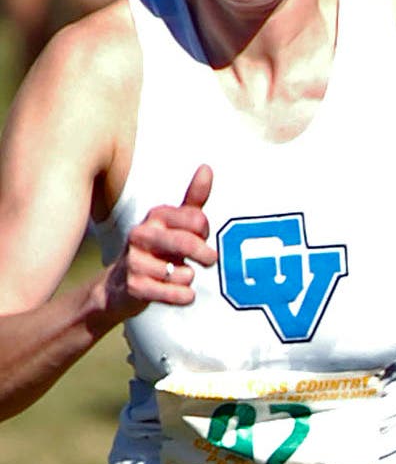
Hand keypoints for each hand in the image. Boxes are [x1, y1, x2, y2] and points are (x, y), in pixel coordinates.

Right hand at [101, 164, 213, 321]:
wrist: (117, 286)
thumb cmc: (155, 250)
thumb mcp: (172, 223)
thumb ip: (193, 201)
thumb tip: (207, 167)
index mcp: (155, 217)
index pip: (196, 219)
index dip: (205, 231)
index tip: (202, 236)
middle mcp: (141, 235)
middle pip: (187, 243)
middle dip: (206, 255)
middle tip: (209, 261)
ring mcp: (135, 261)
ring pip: (185, 273)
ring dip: (189, 279)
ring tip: (177, 276)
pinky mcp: (135, 287)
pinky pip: (177, 294)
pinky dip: (184, 297)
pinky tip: (176, 293)